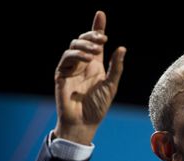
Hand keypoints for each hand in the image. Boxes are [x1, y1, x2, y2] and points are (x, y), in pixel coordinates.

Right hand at [54, 11, 125, 144]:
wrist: (84, 122)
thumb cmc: (98, 107)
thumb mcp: (111, 86)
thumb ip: (116, 67)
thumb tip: (122, 48)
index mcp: (95, 66)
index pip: (95, 43)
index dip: (97, 28)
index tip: (101, 14)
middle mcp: (82, 64)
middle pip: (84, 41)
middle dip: (92, 35)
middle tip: (103, 38)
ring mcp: (71, 68)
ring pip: (74, 46)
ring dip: (86, 44)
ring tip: (96, 49)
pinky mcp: (61, 73)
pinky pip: (67, 57)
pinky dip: (77, 54)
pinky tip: (87, 58)